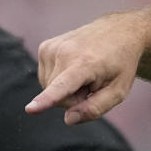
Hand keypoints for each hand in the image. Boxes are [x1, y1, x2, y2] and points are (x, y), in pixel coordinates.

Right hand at [25, 13, 144, 123]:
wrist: (118, 31)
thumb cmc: (120, 64)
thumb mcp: (119, 90)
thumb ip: (96, 108)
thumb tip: (68, 119)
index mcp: (86, 63)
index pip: (62, 86)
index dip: (45, 100)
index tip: (29, 109)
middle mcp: (64, 52)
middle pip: (59, 98)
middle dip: (75, 98)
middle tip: (93, 83)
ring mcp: (52, 47)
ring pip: (49, 88)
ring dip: (67, 88)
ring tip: (85, 73)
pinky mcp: (45, 47)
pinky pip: (46, 78)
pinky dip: (60, 78)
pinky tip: (74, 67)